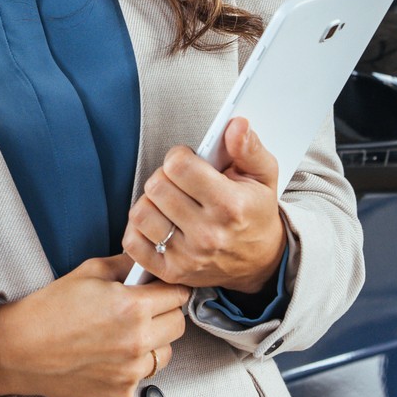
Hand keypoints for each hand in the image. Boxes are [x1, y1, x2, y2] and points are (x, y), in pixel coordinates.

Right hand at [0, 254, 188, 396]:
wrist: (20, 350)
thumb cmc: (49, 309)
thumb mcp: (89, 272)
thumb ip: (127, 265)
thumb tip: (149, 261)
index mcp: (132, 307)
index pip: (178, 294)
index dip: (169, 288)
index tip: (162, 289)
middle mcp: (137, 342)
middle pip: (179, 324)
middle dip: (166, 313)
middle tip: (144, 309)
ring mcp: (130, 372)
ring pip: (165, 353)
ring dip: (154, 342)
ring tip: (125, 334)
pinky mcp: (121, 393)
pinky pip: (143, 376)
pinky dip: (132, 366)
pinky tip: (109, 355)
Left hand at [122, 116, 286, 294]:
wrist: (261, 262)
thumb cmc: (256, 213)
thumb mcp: (263, 176)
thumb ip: (248, 147)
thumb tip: (236, 124)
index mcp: (230, 205)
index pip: (179, 166)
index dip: (179, 155)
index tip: (189, 160)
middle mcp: (207, 234)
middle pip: (156, 186)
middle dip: (164, 176)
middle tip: (179, 181)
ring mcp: (187, 257)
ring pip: (141, 213)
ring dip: (150, 201)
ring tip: (169, 201)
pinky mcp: (171, 272)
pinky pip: (133, 242)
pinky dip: (138, 228)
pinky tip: (157, 221)